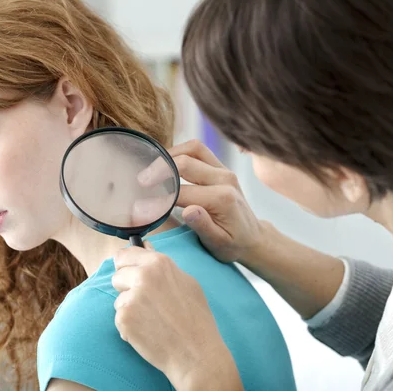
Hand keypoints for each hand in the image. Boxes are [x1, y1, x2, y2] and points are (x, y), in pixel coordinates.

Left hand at [112, 242, 242, 389]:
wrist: (195, 353)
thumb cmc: (195, 318)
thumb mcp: (186, 282)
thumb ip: (161, 265)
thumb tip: (144, 246)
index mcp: (159, 263)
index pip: (125, 254)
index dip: (127, 266)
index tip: (131, 274)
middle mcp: (143, 276)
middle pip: (117, 275)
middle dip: (127, 288)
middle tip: (147, 303)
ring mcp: (132, 297)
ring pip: (118, 299)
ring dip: (129, 309)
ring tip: (152, 320)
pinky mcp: (124, 318)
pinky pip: (119, 318)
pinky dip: (129, 327)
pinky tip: (148, 332)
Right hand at [137, 139, 264, 264]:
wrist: (253, 237)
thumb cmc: (234, 244)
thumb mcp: (219, 243)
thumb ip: (203, 226)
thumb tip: (189, 211)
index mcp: (222, 199)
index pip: (182, 193)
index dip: (158, 199)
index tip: (139, 206)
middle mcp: (225, 179)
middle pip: (185, 162)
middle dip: (160, 169)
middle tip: (140, 181)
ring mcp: (224, 170)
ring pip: (193, 148)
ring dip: (170, 154)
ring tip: (152, 168)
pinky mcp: (221, 167)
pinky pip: (198, 150)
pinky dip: (180, 152)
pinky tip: (167, 164)